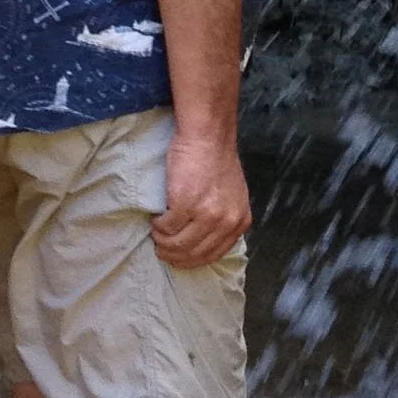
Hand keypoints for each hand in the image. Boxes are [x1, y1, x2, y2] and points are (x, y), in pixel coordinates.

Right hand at [152, 130, 250, 267]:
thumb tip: (205, 239)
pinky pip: (166, 227)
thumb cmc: (216, 160)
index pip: (214, 255)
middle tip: (161, 249)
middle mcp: (226, 222)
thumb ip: (224, 219)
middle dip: (174, 255)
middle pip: (194, 253)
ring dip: (163, 242)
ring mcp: (206, 214)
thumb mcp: (232, 196)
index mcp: (240, 222)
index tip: (179, 259)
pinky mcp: (185, 203)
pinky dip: (158, 226)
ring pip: (178, 244)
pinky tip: (156, 218)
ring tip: (157, 233)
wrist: (208, 136)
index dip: (192, 260)